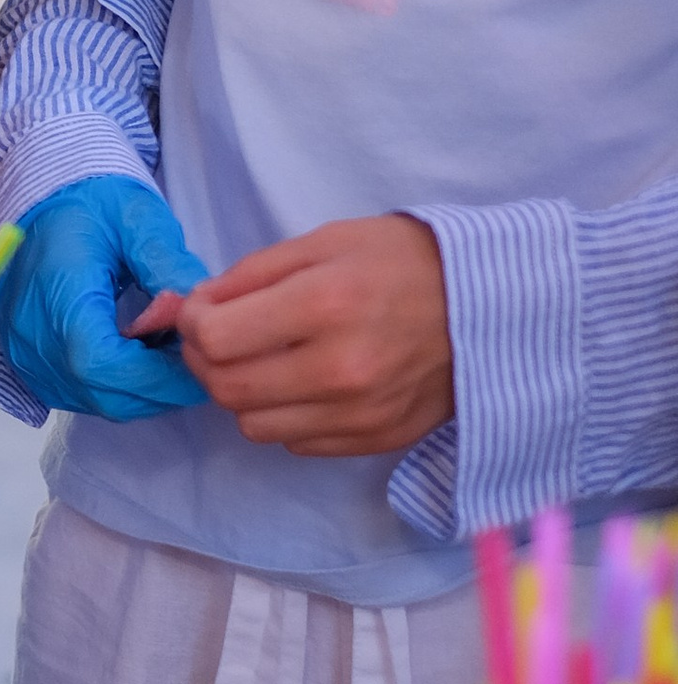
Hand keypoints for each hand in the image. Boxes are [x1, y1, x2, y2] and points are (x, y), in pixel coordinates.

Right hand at [0, 173, 208, 419]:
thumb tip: (202, 313)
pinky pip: (76, 395)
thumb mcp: (136, 216)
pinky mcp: (27, 361)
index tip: (199, 358)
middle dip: (157, 387)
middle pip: (100, 391)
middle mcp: (31, 332)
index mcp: (57, 291)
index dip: (157, 375)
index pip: (103, 363)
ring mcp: (24, 352)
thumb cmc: (88, 201)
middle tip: (195, 359)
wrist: (36, 196)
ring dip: (138, 390)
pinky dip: (114, 388)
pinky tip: (137, 358)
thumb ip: (167, 263)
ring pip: (91, 400)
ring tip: (168, 355)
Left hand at [165, 214, 452, 456]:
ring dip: (242, 392)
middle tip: (219, 335)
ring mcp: (360, 414)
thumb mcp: (323, 242)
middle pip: (226, 388)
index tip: (203, 308)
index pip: (214, 338)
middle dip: (205, 359)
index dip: (192, 322)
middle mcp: (340, 369)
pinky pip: (295, 442)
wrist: (492, 306)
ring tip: (264, 359)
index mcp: (324, 305)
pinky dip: (284, 415)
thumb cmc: (403, 261)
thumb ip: (250, 275)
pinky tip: (304, 382)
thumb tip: (193, 308)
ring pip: (253, 424)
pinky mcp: (376, 440)